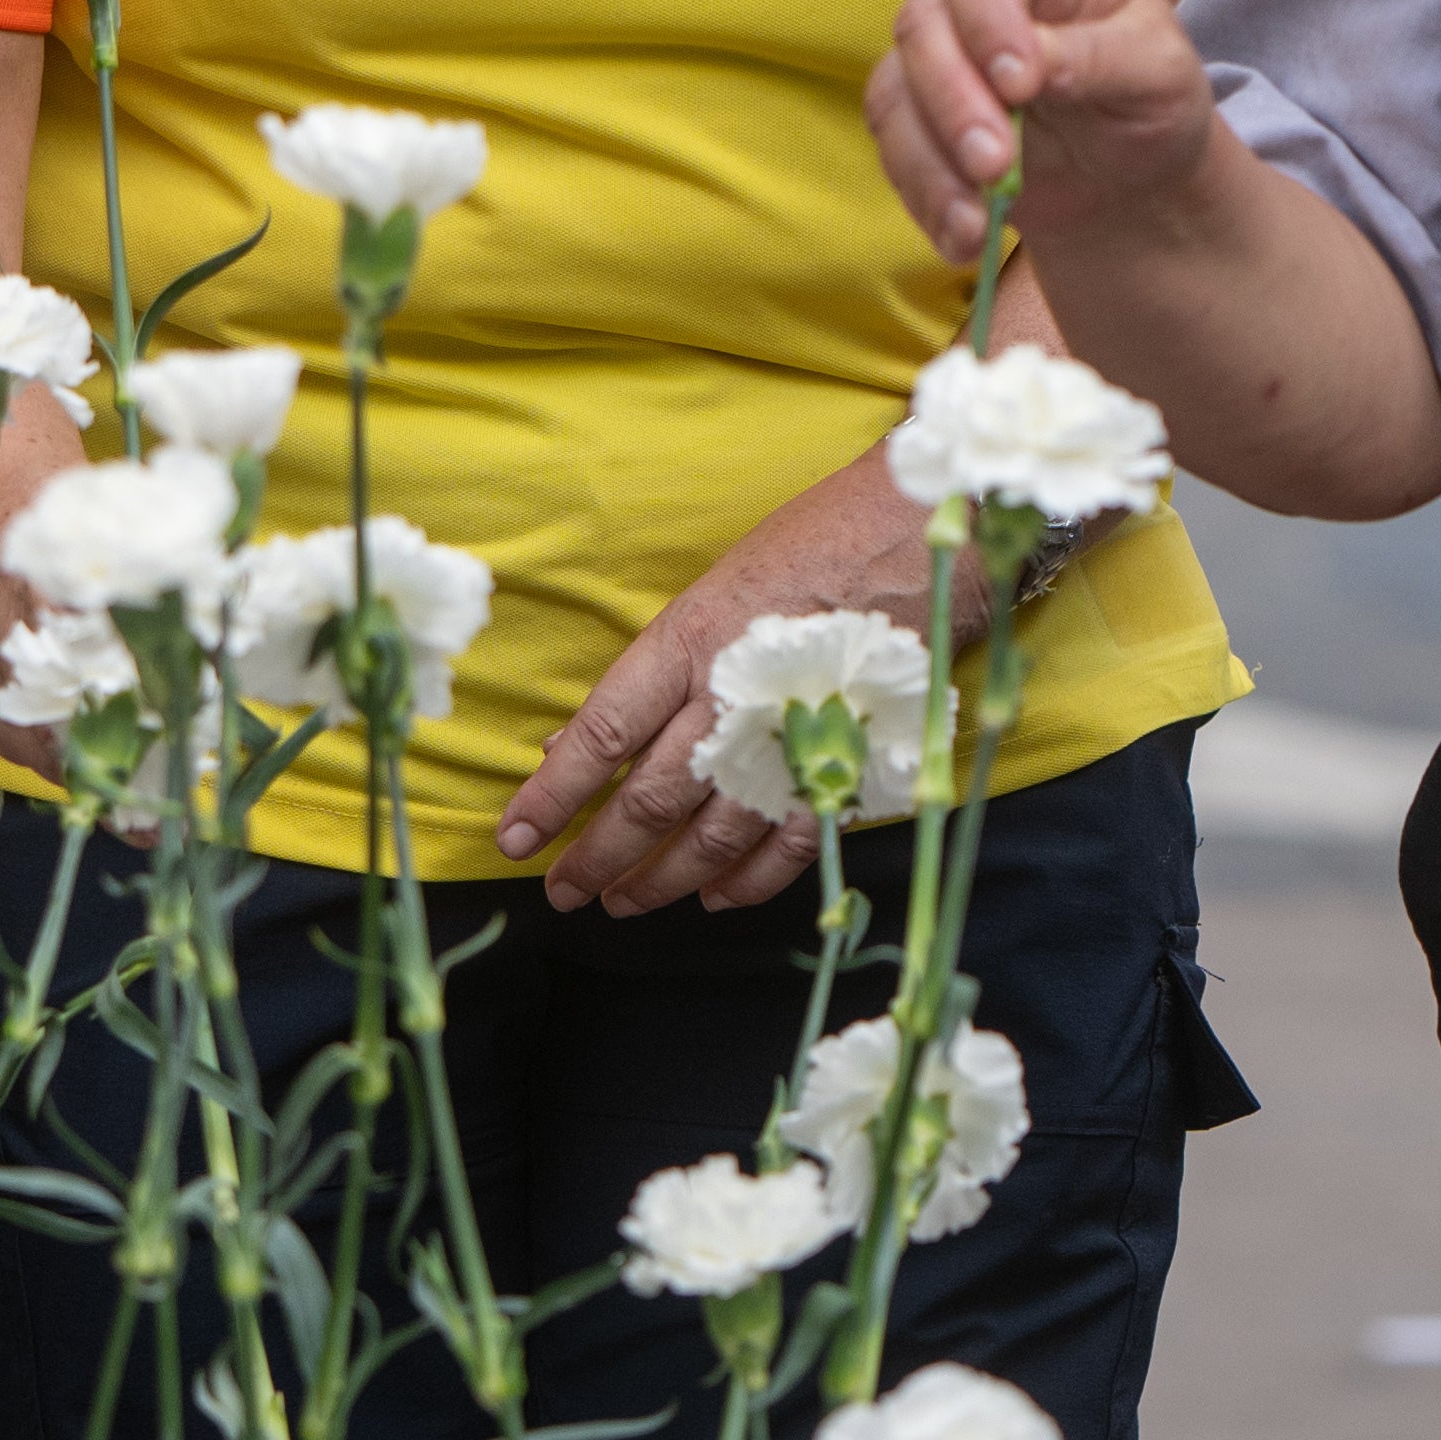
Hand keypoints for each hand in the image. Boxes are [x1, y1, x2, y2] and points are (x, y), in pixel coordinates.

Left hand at [491, 460, 934, 914]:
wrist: (926, 536)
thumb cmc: (807, 550)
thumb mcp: (709, 597)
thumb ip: (645, 677)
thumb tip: (569, 742)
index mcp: (688, 642)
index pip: (602, 734)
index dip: (552, 795)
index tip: (514, 837)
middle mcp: (733, 695)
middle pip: (650, 799)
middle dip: (597, 855)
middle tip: (563, 891)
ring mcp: (792, 736)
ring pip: (713, 833)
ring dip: (661, 879)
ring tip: (623, 903)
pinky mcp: (847, 764)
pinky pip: (789, 843)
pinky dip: (747, 880)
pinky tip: (714, 897)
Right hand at [864, 0, 1226, 265]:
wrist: (1130, 178)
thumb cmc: (1150, 100)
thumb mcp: (1158, 74)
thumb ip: (1100, 58)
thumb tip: (1034, 60)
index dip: (987, 14)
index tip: (1019, 82)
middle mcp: (971, 3)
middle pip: (922, 27)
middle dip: (953, 103)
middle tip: (996, 165)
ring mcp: (936, 63)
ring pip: (893, 94)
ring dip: (930, 162)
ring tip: (981, 221)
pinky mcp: (918, 124)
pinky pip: (893, 153)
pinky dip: (924, 199)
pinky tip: (965, 238)